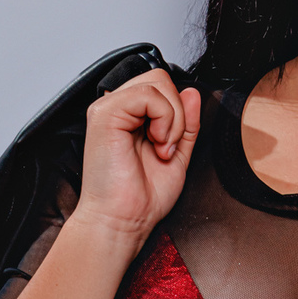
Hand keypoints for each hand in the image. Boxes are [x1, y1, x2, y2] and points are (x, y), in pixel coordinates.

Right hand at [76, 69, 200, 246]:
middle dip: (177, 112)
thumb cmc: (142, 198)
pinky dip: (164, 119)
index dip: (177, 110)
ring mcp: (108, 107)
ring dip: (172, 119)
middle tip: (167, 146)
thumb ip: (186, 124)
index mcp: (130, 116)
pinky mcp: (105, 113)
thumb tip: (192, 93)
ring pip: (158, 82)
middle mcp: (117, 108)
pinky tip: (156, 143)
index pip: (162, 87)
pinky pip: (148, 94)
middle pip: (161, 78)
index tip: (172, 144)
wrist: (123, 221)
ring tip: (161, 148)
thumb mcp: (177, 154)